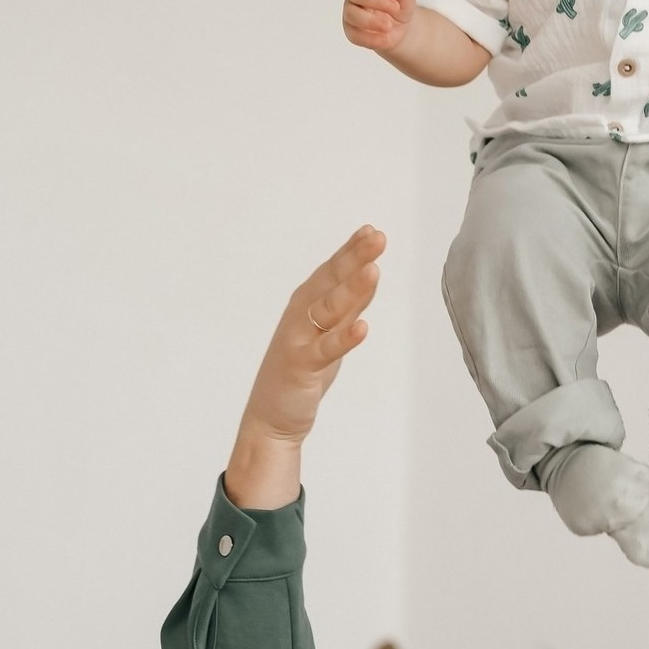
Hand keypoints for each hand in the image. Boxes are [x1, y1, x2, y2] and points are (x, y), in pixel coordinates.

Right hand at [226, 227, 385, 507]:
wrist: (271, 417)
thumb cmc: (302, 369)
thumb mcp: (330, 331)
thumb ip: (349, 304)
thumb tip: (370, 272)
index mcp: (307, 303)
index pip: (333, 270)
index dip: (352, 250)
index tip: (372, 231)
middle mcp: (301, 315)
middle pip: (331, 281)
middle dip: (354, 258)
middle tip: (377, 237)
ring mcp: (299, 339)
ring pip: (328, 310)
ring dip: (350, 290)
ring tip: (373, 271)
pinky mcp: (302, 367)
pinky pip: (325, 350)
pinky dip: (343, 338)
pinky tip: (362, 327)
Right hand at [343, 0, 417, 52]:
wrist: (399, 28)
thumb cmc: (398, 5)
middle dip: (377, 1)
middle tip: (396, 8)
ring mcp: (351, 13)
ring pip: (351, 14)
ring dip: (370, 21)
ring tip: (389, 26)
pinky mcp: (352, 32)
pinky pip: (355, 35)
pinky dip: (371, 38)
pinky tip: (385, 39)